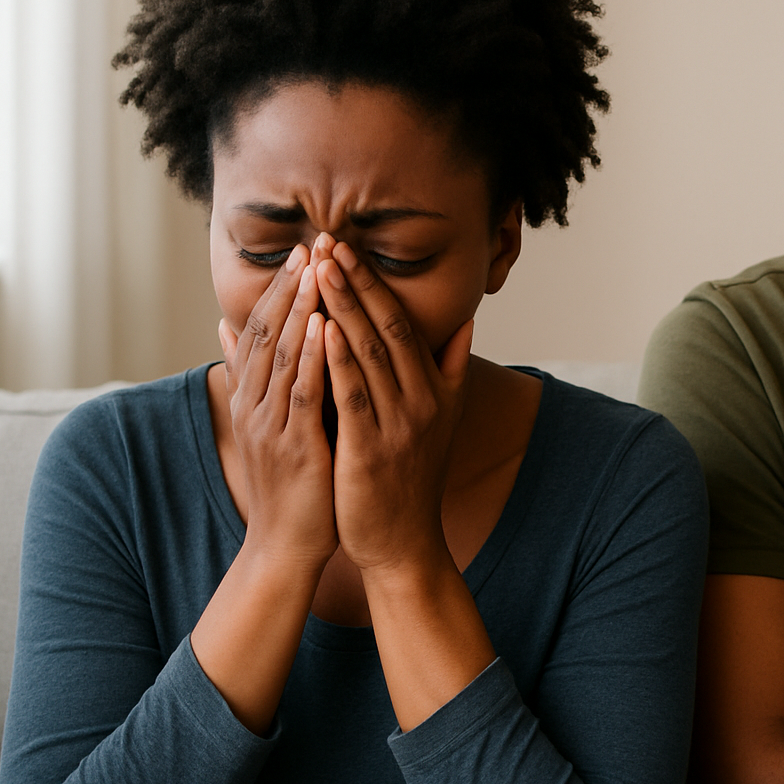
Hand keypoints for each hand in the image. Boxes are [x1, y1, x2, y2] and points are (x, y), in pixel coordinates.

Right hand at [217, 243, 336, 569]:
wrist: (285, 546)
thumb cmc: (289, 482)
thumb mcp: (267, 422)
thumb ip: (254, 376)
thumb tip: (227, 327)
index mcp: (251, 397)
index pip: (261, 330)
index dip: (279, 290)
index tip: (300, 252)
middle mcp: (254, 405)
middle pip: (267, 333)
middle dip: (289, 288)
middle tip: (310, 245)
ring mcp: (271, 424)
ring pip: (283, 356)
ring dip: (301, 310)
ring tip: (318, 270)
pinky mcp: (294, 446)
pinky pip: (302, 393)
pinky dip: (313, 356)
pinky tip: (326, 326)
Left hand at [312, 234, 470, 571]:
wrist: (404, 542)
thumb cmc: (413, 477)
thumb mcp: (444, 419)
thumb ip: (453, 368)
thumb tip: (466, 323)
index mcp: (435, 389)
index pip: (402, 322)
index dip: (374, 283)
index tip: (346, 246)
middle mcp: (422, 401)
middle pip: (386, 328)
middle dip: (355, 283)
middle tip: (326, 241)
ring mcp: (398, 426)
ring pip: (368, 354)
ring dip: (341, 308)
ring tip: (317, 269)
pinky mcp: (370, 451)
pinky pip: (352, 396)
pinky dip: (336, 360)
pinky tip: (319, 328)